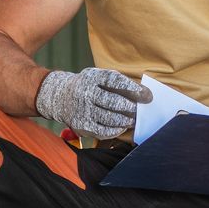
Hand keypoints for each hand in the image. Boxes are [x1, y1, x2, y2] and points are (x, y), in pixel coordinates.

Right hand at [34, 68, 151, 139]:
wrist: (61, 96)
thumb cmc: (88, 86)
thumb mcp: (98, 77)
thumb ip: (118, 83)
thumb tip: (142, 94)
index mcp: (91, 76)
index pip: (115, 81)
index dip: (133, 88)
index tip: (147, 95)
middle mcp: (85, 92)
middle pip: (113, 102)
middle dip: (131, 107)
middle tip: (140, 111)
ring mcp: (82, 109)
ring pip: (110, 118)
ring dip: (125, 120)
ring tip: (133, 120)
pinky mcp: (81, 125)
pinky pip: (103, 131)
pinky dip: (116, 130)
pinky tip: (121, 127)